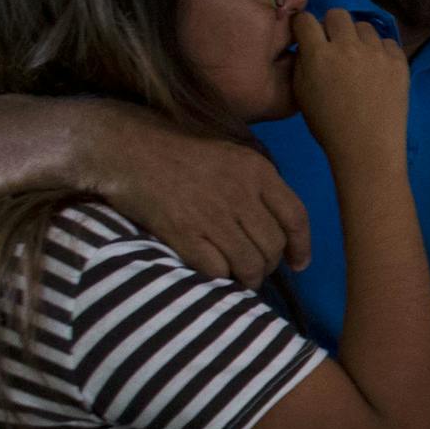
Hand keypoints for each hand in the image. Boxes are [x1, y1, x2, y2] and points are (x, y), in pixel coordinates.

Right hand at [87, 113, 310, 287]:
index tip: (299, 264)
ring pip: (250, 264)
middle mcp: (241, 193)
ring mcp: (213, 215)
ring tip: (239, 278)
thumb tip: (279, 225)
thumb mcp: (231, 155)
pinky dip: (220, 278)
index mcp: (258, 171)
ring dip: (248, 278)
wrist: (127, 150)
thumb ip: (257, 185)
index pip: (296, 217)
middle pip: (273, 246)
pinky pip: (217, 271)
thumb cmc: (179, 152)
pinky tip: (214, 272)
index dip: (302, 246)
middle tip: (256, 269)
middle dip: (269, 265)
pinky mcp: (184, 233)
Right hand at [293, 8, 409, 170]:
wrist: (368, 149)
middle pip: (338, 14)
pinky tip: (377, 70)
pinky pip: (388, 42)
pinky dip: (380, 52)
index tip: (309, 36)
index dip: (304, 26)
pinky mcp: (399, 62)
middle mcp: (348, 47)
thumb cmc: (329, 126)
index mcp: (318, 55)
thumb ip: (301, 62)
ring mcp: (376, 53)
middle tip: (335, 46)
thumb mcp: (301, 94)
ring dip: (358, 38)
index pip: (306, 19)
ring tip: (359, 60)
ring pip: (364, 26)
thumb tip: (306, 43)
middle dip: (332, 26)